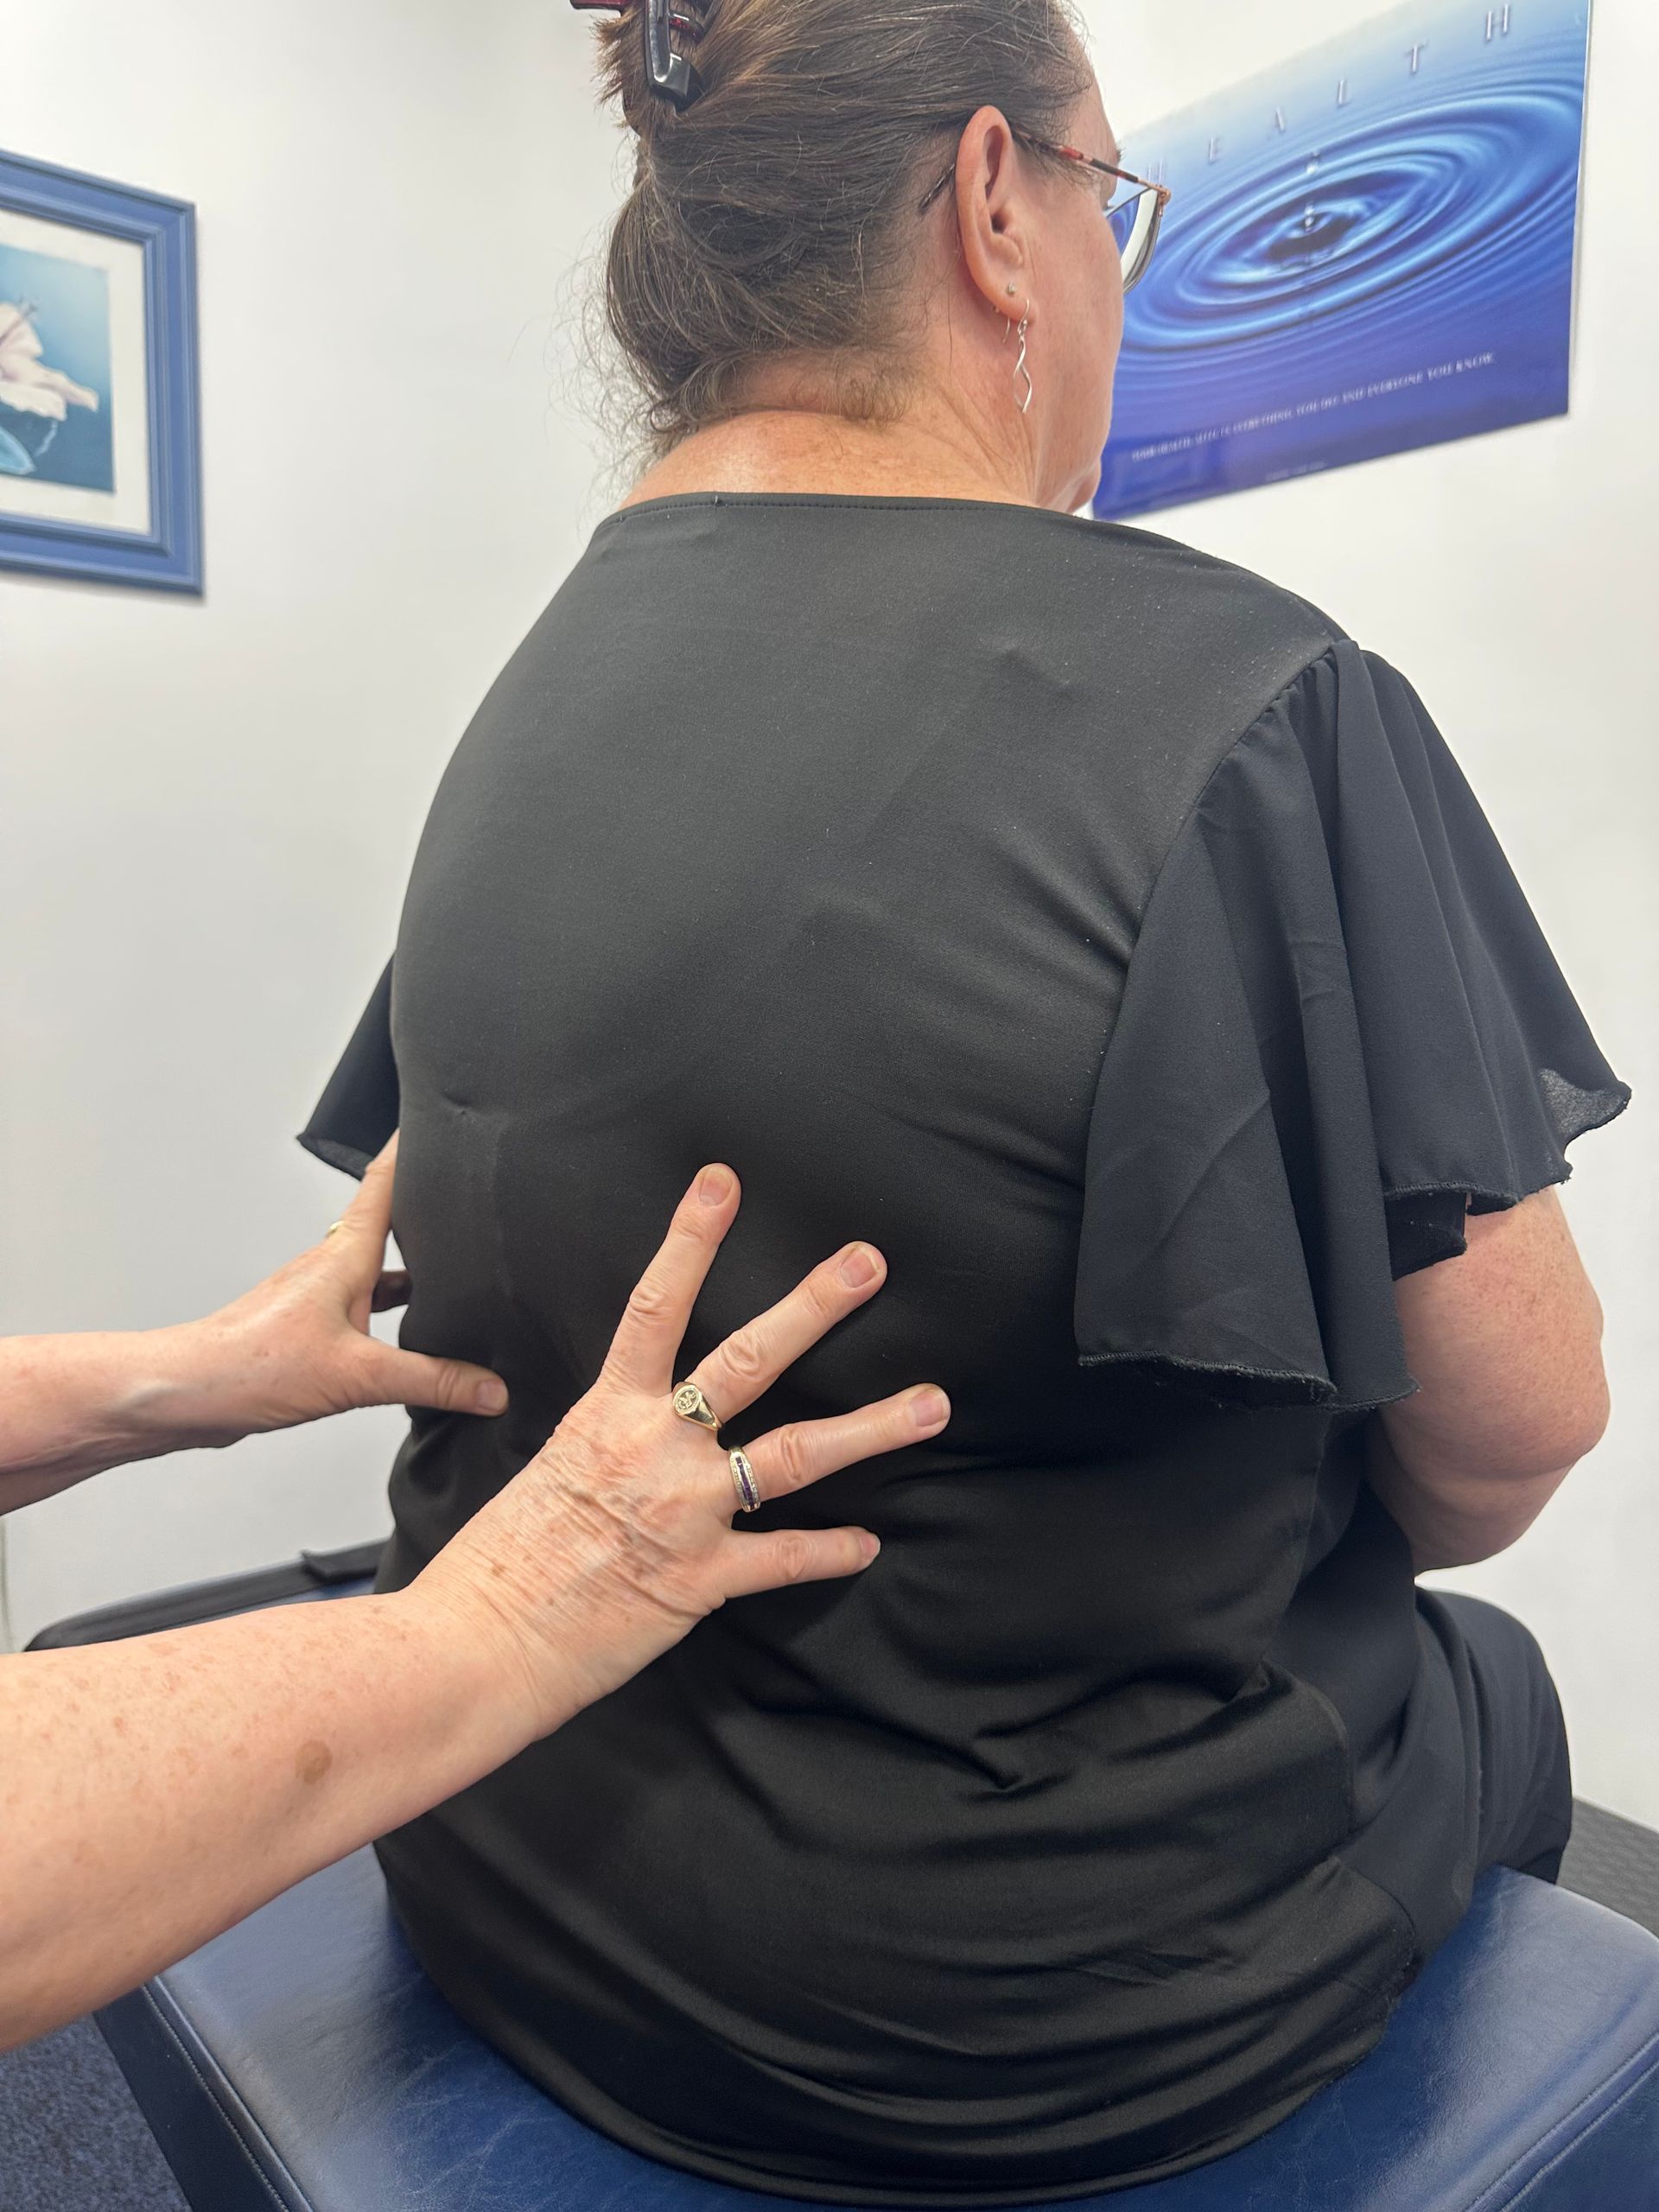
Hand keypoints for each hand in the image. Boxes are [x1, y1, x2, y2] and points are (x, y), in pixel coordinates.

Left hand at [174, 1137, 507, 1442]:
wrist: (186, 1393)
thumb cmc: (251, 1366)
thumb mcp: (359, 1375)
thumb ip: (431, 1380)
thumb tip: (491, 1389)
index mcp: (346, 1256)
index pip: (386, 1182)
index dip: (412, 1147)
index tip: (436, 1117)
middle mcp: (333, 1267)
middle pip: (391, 1224)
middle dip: (429, 1210)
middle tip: (469, 1197)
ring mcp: (320, 1297)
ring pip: (381, 1271)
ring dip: (415, 1272)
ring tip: (460, 1278)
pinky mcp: (311, 1329)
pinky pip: (366, 1308)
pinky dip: (394, 1316)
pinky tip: (411, 1341)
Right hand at [410, 1165, 948, 1739]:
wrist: (476, 1643)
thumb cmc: (501, 1562)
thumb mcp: (550, 1471)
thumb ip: (609, 1440)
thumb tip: (640, 1425)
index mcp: (608, 1413)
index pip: (653, 1306)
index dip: (689, 1240)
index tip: (722, 1183)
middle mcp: (655, 1449)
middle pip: (748, 1361)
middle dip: (813, 1306)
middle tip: (867, 1262)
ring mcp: (686, 1513)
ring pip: (795, 1454)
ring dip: (871, 1427)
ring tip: (932, 1403)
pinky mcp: (702, 1581)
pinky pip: (783, 1559)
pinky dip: (830, 1551)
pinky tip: (870, 1543)